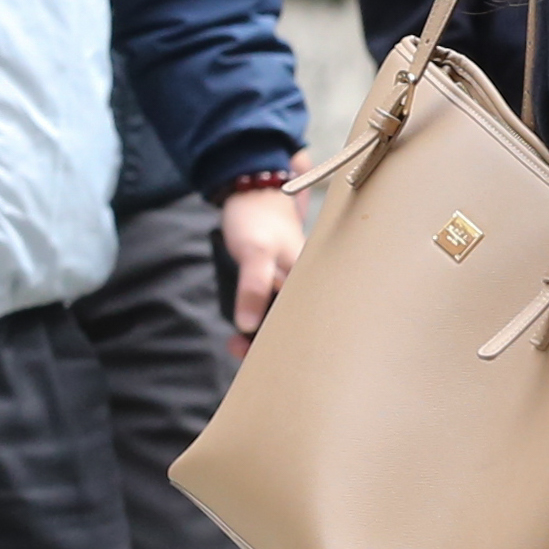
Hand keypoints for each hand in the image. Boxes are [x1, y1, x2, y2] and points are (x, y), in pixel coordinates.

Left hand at [218, 177, 305, 337]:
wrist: (252, 192)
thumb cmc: (257, 219)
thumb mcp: (254, 253)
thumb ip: (253, 287)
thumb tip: (247, 326)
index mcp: (313, 282)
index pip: (306, 325)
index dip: (286, 345)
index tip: (256, 356)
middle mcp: (309, 286)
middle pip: (296, 326)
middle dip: (270, 344)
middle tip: (237, 348)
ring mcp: (294, 284)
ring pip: (283, 319)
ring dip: (260, 334)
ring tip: (235, 342)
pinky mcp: (280, 282)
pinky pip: (273, 309)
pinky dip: (258, 319)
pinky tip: (243, 324)